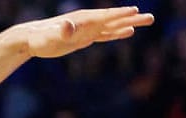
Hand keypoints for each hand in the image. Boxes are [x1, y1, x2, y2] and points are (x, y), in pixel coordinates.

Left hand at [16, 7, 155, 58]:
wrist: (34, 39)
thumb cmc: (42, 38)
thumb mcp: (51, 36)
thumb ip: (61, 31)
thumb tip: (68, 27)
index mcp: (84, 19)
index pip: (106, 16)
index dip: (120, 15)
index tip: (135, 11)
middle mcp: (89, 22)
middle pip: (115, 19)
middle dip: (132, 18)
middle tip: (151, 18)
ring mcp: (89, 29)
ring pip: (113, 26)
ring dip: (129, 24)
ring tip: (146, 21)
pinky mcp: (86, 37)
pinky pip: (106, 35)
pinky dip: (117, 33)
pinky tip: (128, 32)